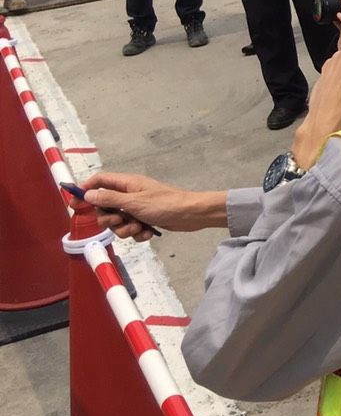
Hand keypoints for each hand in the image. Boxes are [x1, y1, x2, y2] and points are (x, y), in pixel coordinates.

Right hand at [75, 172, 224, 239]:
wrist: (191, 215)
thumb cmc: (166, 203)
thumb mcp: (134, 202)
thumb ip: (110, 198)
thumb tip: (88, 193)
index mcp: (127, 184)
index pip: (99, 182)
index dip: (85, 191)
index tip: (74, 204)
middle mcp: (130, 194)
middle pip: (104, 207)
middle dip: (109, 218)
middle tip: (119, 220)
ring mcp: (137, 208)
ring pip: (117, 222)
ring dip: (124, 229)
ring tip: (138, 227)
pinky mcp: (145, 219)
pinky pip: (131, 230)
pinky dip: (137, 233)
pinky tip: (147, 232)